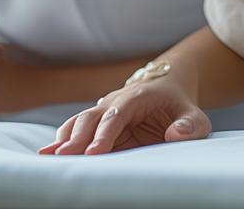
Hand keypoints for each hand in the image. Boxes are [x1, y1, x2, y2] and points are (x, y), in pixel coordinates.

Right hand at [38, 76, 210, 154]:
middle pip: (91, 118)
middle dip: (76, 138)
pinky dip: (63, 140)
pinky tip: (49, 153)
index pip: (117, 115)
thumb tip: (175, 135)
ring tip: (48, 156)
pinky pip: (77, 129)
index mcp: (137, 98)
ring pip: (79, 122)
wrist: (168, 87)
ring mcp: (104, 111)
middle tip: (62, 157)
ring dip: (64, 138)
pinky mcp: (98, 123)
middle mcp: (115, 102)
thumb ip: (190, 125)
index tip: (93, 153)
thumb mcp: (195, 115)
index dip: (105, 134)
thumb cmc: (180, 106)